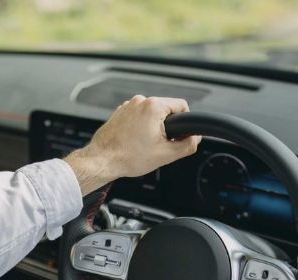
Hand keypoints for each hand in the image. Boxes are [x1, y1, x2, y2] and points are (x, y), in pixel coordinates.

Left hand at [64, 95, 200, 194]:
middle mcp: (140, 101)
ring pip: (151, 114)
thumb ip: (187, 145)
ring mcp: (128, 106)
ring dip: (152, 128)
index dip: (185, 123)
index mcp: (153, 106)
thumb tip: (196, 138)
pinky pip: (138, 117)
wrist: (102, 160)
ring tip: (143, 145)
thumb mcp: (166, 155)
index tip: (178, 136)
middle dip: (167, 127)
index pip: (182, 106)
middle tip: (159, 145)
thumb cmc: (127, 157)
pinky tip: (134, 142)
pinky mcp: (120, 112)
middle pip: (166, 110)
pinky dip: (140, 128)